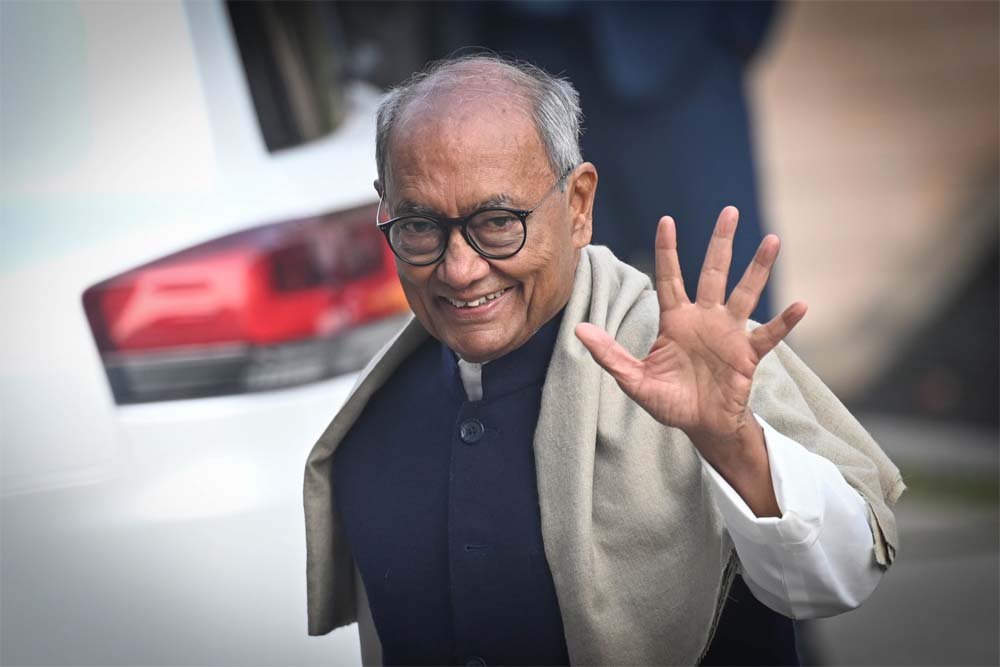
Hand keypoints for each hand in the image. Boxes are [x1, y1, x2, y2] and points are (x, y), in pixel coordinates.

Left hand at [575, 207, 806, 514]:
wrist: (701, 425)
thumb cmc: (668, 400)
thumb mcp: (633, 379)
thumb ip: (609, 354)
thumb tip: (578, 330)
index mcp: (675, 320)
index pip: (670, 278)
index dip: (667, 250)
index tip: (666, 220)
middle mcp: (704, 318)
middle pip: (713, 273)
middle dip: (720, 243)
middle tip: (730, 211)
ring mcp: (728, 333)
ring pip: (745, 293)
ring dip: (758, 269)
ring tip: (772, 241)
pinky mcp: (747, 354)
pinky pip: (768, 335)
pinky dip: (784, 322)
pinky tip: (801, 304)